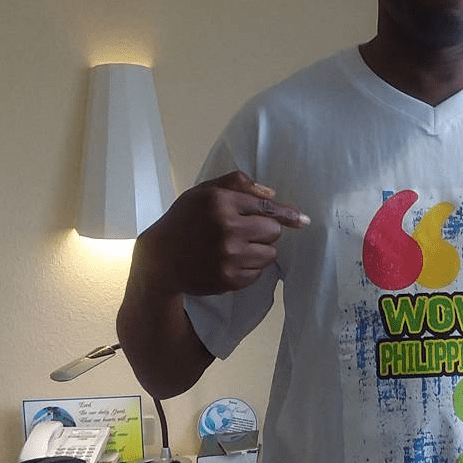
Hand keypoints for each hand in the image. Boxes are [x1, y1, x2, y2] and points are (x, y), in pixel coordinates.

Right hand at [137, 171, 309, 295]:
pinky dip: (250, 268)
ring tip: (236, 247)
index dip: (287, 214)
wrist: (159, 260)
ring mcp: (228, 255)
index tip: (302, 220)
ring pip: (270, 253)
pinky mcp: (229, 278)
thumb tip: (272, 194)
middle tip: (244, 231)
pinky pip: (258, 272)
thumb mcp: (204, 192)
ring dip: (259, 250)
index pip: (267, 208)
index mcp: (220, 202)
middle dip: (264, 231)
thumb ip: (237, 184)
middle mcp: (226, 228)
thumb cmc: (184, 221)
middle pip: (273, 231)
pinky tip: (230, 261)